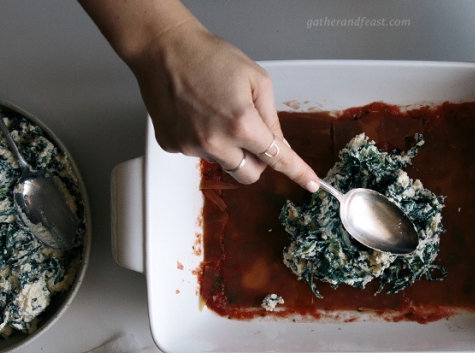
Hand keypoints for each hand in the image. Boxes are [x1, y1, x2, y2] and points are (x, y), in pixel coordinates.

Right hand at [129, 21, 317, 189]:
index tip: (311, 183)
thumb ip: (271, 118)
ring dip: (228, 147)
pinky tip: (196, 114)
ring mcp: (191, 146)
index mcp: (241, 124)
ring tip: (215, 112)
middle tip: (251, 134)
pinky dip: (203, 139)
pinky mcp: (172, 145)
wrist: (163, 47)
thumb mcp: (256, 80)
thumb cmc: (208, 56)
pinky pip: (198, 153)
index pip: (277, 158)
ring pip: (224, 163)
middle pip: (250, 174)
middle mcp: (215, 142)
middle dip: (257, 161)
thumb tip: (279, 144)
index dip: (297, 172)